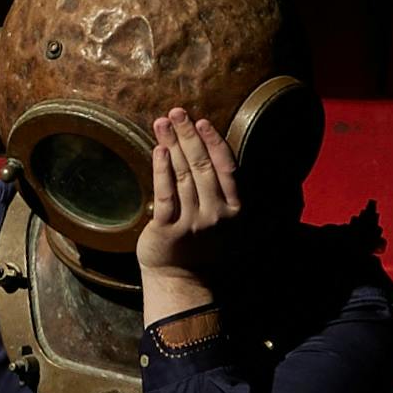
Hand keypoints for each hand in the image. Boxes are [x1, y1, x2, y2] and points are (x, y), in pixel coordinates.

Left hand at [137, 107, 239, 323]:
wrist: (182, 280)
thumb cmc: (201, 244)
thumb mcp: (223, 218)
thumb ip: (220, 188)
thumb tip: (207, 148)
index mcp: (234, 209)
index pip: (226, 167)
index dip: (214, 142)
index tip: (202, 121)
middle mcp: (216, 214)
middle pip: (202, 166)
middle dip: (188, 135)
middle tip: (177, 112)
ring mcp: (193, 222)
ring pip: (183, 174)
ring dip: (172, 145)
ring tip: (162, 123)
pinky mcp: (169, 229)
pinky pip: (165, 193)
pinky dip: (162, 169)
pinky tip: (158, 151)